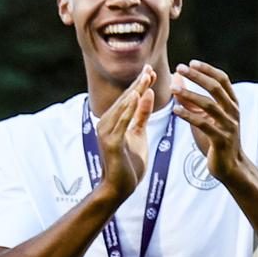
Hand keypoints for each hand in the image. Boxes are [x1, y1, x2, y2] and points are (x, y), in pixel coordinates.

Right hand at [92, 67, 155, 202]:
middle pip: (126, 99)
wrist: (120, 188)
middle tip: (151, 68)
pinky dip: (128, 109)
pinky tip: (136, 96)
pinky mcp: (111, 143)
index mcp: (113, 121)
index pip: (129, 98)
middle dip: (139, 83)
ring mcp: (106, 132)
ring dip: (135, 91)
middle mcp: (106, 123)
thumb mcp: (139, 134)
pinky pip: (121, 122)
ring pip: (123, 107)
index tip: (151, 70)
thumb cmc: (129, 163)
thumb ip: (142, 115)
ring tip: (147, 77)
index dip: (140, 84)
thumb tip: (147, 93)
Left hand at [170, 61, 243, 183]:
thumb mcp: (204, 117)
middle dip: (197, 76)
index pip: (222, 80)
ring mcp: (228, 126)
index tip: (191, 62)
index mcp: (232, 104)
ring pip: (209, 105)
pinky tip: (175, 110)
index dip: (207, 70)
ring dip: (189, 94)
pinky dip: (188, 116)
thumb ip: (191, 100)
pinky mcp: (221, 140)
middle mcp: (233, 112)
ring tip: (172, 88)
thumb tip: (176, 79)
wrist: (230, 167)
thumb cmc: (215, 139)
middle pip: (215, 88)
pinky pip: (203, 124)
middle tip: (180, 68)